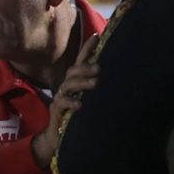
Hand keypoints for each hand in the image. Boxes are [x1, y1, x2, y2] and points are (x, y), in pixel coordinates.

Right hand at [31, 32, 99, 164]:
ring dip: (82, 82)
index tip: (97, 36)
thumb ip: (94, 88)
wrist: (57, 137)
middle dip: (85, 67)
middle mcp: (66, 87)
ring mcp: (61, 98)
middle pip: (73, 71)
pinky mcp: (57, 111)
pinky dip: (72, 103)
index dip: (87, 48)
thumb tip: (116, 77)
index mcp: (74, 82)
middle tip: (99, 67)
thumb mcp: (87, 100)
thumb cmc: (76, 116)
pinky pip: (63, 103)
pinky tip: (81, 105)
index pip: (80, 61)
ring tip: (95, 83)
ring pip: (69, 85)